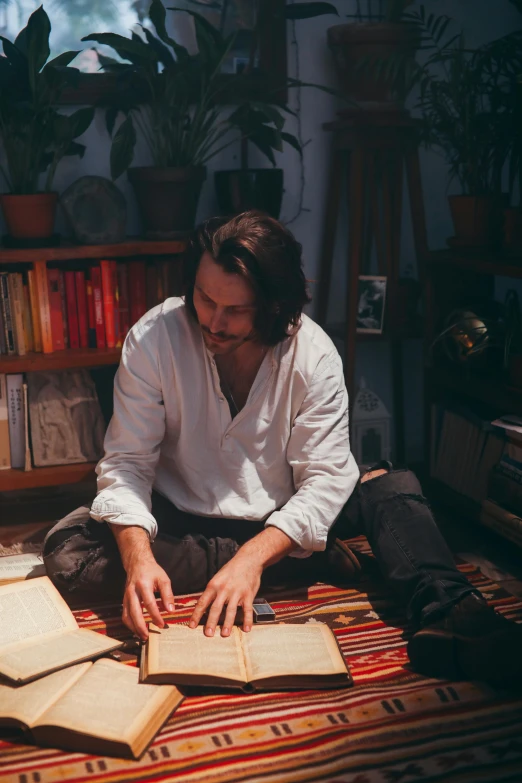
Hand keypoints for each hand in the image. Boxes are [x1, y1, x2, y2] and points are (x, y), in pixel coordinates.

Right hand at [109, 523, 174, 640]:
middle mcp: (132, 592)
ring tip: (142, 636)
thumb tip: (171, 611)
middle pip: (134, 612)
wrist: (137, 563)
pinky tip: (136, 629)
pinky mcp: (124, 600)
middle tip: (148, 637)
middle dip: (140, 626)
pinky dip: (129, 624)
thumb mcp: (163, 579)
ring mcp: (126, 596)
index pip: (149, 603)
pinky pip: (124, 615)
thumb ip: (168, 595)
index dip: (155, 616)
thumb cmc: (152, 571)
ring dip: (133, 628)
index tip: (162, 624)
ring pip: (126, 616)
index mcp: (143, 585)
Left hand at [188, 550, 261, 636]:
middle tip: (208, 634)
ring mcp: (237, 592)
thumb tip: (204, 605)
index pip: (203, 602)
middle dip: (211, 622)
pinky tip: (246, 629)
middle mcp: (224, 589)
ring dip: (228, 623)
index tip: (192, 626)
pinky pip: (248, 610)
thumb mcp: (218, 577)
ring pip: (231, 610)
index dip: (196, 615)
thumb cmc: (231, 570)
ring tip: (225, 634)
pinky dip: (247, 620)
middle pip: (216, 608)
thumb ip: (212, 591)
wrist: (249, 560)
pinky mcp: (248, 594)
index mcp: (214, 585)